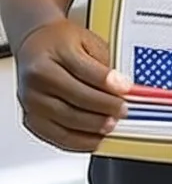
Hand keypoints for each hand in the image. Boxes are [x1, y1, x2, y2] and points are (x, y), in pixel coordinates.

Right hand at [16, 20, 130, 152]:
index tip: (127, 88)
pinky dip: (79, 141)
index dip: (109, 82)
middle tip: (123, 110)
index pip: (84, 71)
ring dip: (94, 126)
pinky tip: (95, 138)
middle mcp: (37, 79)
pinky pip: (57, 137)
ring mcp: (32, 101)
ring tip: (112, 124)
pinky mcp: (31, 119)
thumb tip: (123, 89)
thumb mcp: (87, 41)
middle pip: (76, 98)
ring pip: (67, 120)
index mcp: (52, 53)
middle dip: (104, 107)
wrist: (34, 47)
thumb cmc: (61, 43)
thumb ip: (103, 64)